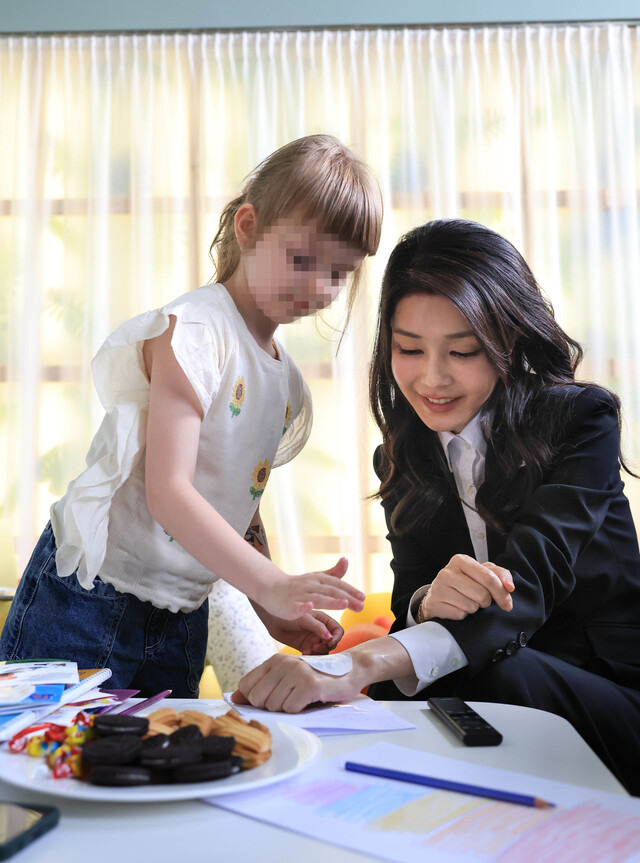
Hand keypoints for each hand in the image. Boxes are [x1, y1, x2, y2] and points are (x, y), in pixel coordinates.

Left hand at [231, 653, 361, 712]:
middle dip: (271, 705)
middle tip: (290, 698)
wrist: (349, 671)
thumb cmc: (315, 678)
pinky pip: (291, 708)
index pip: (246, 686)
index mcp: (274, 661)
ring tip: (301, 698)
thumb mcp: (286, 678)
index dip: (255, 699)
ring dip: (288, 708)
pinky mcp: (310, 684)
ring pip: (273, 706)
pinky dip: (299, 710)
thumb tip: (234, 698)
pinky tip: (310, 700)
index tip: (272, 697)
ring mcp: (297, 672)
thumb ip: (260, 686)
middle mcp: (284, 663)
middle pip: (257, 699)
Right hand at [258, 557, 364, 620]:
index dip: (351, 590)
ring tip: (344, 604)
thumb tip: (346, 559)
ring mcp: (299, 595)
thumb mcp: (316, 577)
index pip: (337, 584)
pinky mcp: (289, 606)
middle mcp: (310, 586)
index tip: (363, 598)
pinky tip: (310, 607)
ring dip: (331, 601)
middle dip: (347, 598)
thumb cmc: (296, 585)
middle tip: (361, 606)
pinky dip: (303, 606)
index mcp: (318, 579)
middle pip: (331, 591)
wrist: (270, 588)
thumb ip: (333, 572)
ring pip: (317, 598)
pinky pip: (297, 606)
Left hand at [263, 611, 343, 653]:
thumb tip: (330, 637)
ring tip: (307, 650)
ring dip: (318, 653)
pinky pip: (313, 655)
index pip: (337, 630)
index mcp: (324, 620)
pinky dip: (311, 656)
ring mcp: (313, 639)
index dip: (336, 637)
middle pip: (332, 643)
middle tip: (314, 647)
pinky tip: (303, 653)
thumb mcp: (305, 619)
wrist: (272, 618)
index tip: (329, 642)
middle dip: (325, 647)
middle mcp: (321, 630)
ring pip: (324, 651)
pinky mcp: (306, 647)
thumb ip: (318, 627)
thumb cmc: (289, 613)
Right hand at [419, 554, 513, 621]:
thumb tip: (510, 587)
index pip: (489, 578)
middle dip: (486, 601)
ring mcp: (438, 588)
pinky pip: (460, 615)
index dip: (502, 593)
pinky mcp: (434, 604)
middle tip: (481, 599)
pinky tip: (457, 607)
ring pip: (471, 606)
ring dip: (474, 608)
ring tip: (466, 601)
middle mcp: (447, 572)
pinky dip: (462, 615)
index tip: (507, 604)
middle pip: (482, 594)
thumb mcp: (482, 573)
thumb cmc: (465, 582)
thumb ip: (500, 576)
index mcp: (461, 560)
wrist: (438, 594)